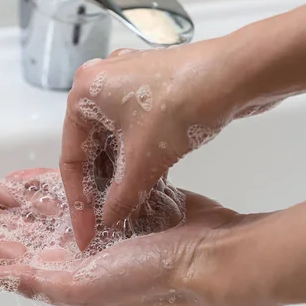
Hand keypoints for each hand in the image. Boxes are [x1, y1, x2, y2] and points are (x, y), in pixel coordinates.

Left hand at [0, 168, 274, 305]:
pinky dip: (36, 184)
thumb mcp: (89, 289)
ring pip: (26, 206)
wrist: (199, 252)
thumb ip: (38, 284)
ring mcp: (80, 224)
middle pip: (2, 224)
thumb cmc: (150, 276)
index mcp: (53, 267)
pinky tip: (18, 180)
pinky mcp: (100, 204)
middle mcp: (61, 247)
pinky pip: (59, 191)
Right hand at [60, 41, 274, 249]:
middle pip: (92, 149)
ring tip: (128, 209)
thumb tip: (110, 220)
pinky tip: (148, 185)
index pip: (72, 157)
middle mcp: (101, 83)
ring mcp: (129, 83)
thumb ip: (121, 197)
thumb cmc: (179, 106)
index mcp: (84, 92)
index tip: (86, 231)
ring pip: (115, 141)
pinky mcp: (153, 88)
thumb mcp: (143, 160)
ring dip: (121, 176)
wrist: (234, 74)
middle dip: (101, 188)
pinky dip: (138, 159)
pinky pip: (135, 131)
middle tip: (107, 222)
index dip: (79, 201)